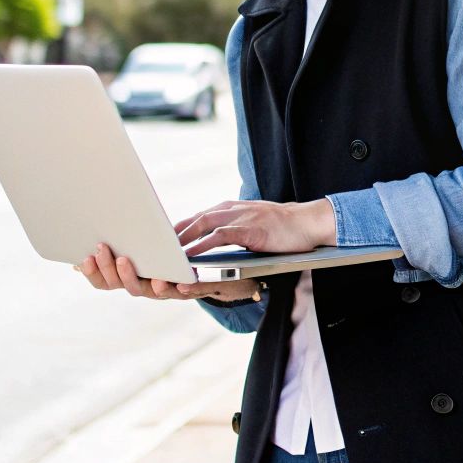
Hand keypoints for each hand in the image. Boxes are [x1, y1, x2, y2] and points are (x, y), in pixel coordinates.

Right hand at [75, 242, 262, 301]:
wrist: (220, 273)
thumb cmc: (177, 256)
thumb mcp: (151, 246)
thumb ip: (131, 242)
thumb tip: (98, 228)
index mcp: (134, 278)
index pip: (105, 282)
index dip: (93, 273)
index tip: (83, 257)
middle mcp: (147, 287)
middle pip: (121, 285)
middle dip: (108, 268)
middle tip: (102, 250)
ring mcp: (167, 292)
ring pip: (146, 290)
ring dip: (133, 276)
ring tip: (126, 260)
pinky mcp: (191, 290)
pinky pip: (182, 291)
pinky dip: (178, 285)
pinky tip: (175, 279)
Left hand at [175, 199, 336, 256]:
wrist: (309, 222)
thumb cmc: (283, 227)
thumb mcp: (252, 223)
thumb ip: (232, 228)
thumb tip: (214, 240)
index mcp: (231, 208)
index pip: (197, 217)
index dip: (177, 229)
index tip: (159, 241)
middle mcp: (232, 209)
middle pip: (194, 219)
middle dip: (172, 234)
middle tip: (153, 248)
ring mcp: (241, 218)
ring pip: (203, 224)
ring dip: (182, 239)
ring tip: (164, 253)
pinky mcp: (250, 229)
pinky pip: (220, 236)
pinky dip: (202, 245)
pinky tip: (190, 255)